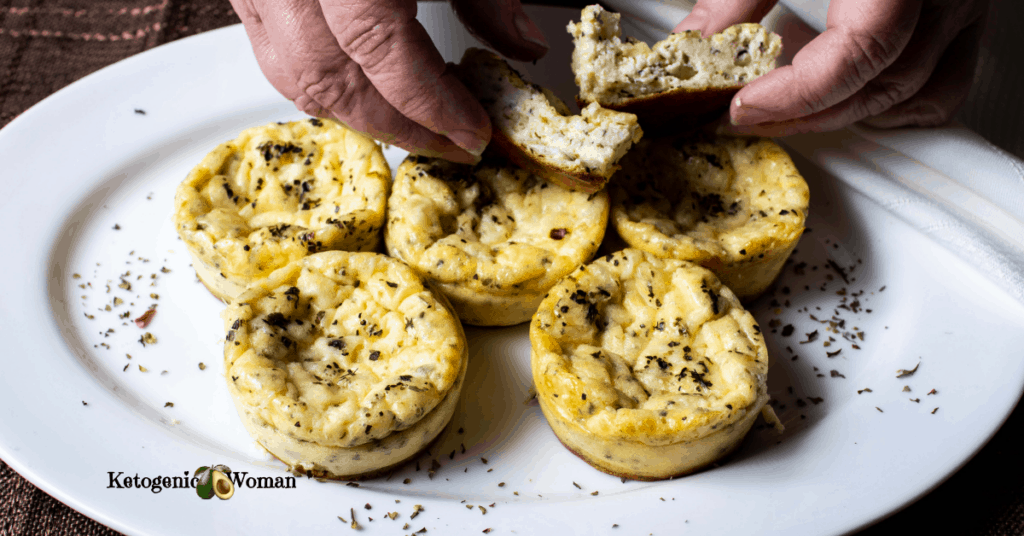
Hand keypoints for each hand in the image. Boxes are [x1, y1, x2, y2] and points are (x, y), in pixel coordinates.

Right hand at [229, 0, 549, 162]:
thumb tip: (522, 43)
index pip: (383, 56)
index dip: (430, 108)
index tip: (471, 134)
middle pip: (330, 78)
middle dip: (394, 126)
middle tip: (446, 142)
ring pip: (291, 72)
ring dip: (353, 112)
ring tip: (408, 124)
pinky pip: (270, 46)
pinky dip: (317, 78)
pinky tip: (359, 85)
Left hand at [675, 0, 988, 135]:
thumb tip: (697, 41)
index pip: (859, 48)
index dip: (796, 91)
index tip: (742, 105)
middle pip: (881, 82)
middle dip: (803, 113)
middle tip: (742, 115)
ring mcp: (962, 4)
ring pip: (914, 94)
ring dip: (842, 114)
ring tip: (781, 111)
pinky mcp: (964, 15)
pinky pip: (943, 84)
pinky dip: (890, 105)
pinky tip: (841, 100)